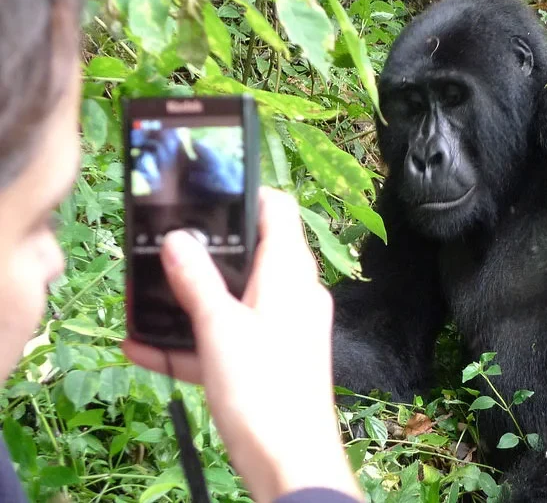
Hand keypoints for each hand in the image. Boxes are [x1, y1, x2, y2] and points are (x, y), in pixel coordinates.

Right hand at [123, 187, 361, 502]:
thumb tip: (178, 237)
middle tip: (159, 247)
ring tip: (143, 298)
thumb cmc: (263, 388)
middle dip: (204, 252)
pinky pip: (228, 340)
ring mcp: (283, 329)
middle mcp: (293, 293)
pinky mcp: (269, 362)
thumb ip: (197, 281)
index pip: (278, 210)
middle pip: (250, 255)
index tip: (204, 193)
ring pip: (233, 300)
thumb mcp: (221, 329)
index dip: (245, 194)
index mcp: (291, 273)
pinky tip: (143, 347)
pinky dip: (194, 342)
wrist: (290, 464)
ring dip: (190, 301)